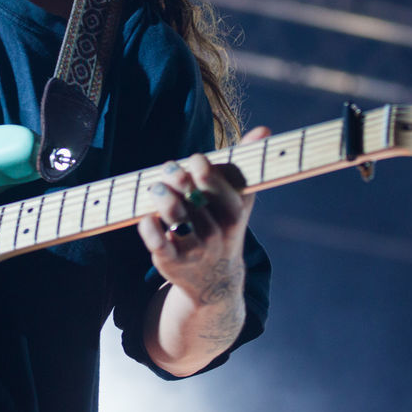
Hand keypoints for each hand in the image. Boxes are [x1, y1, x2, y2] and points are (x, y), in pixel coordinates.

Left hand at [137, 126, 270, 307]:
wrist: (214, 281)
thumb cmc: (223, 226)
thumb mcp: (238, 201)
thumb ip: (244, 166)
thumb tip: (264, 129)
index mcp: (234, 217)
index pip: (227, 197)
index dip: (211, 178)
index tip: (196, 158)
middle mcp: (217, 235)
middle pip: (200, 207)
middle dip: (184, 185)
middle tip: (169, 166)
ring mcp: (195, 251)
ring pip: (179, 222)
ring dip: (166, 202)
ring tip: (156, 187)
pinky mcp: (172, 263)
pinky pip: (159, 245)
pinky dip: (151, 230)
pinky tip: (146, 217)